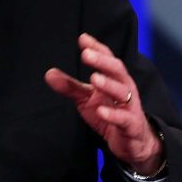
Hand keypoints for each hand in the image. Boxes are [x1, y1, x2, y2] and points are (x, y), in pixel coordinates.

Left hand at [44, 33, 163, 174]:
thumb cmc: (110, 113)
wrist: (132, 142)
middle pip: (117, 71)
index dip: (97, 48)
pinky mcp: (131, 126)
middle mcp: (125, 89)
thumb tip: (48, 73)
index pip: (108, 59)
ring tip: (94, 78)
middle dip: (102, 61)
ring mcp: (130, 107)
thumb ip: (70, 86)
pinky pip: (124, 119)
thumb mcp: (87, 99)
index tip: (82, 38)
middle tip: (86, 54)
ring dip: (109, 85)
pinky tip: (101, 111)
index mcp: (115, 79)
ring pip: (123, 92)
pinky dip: (113, 115)